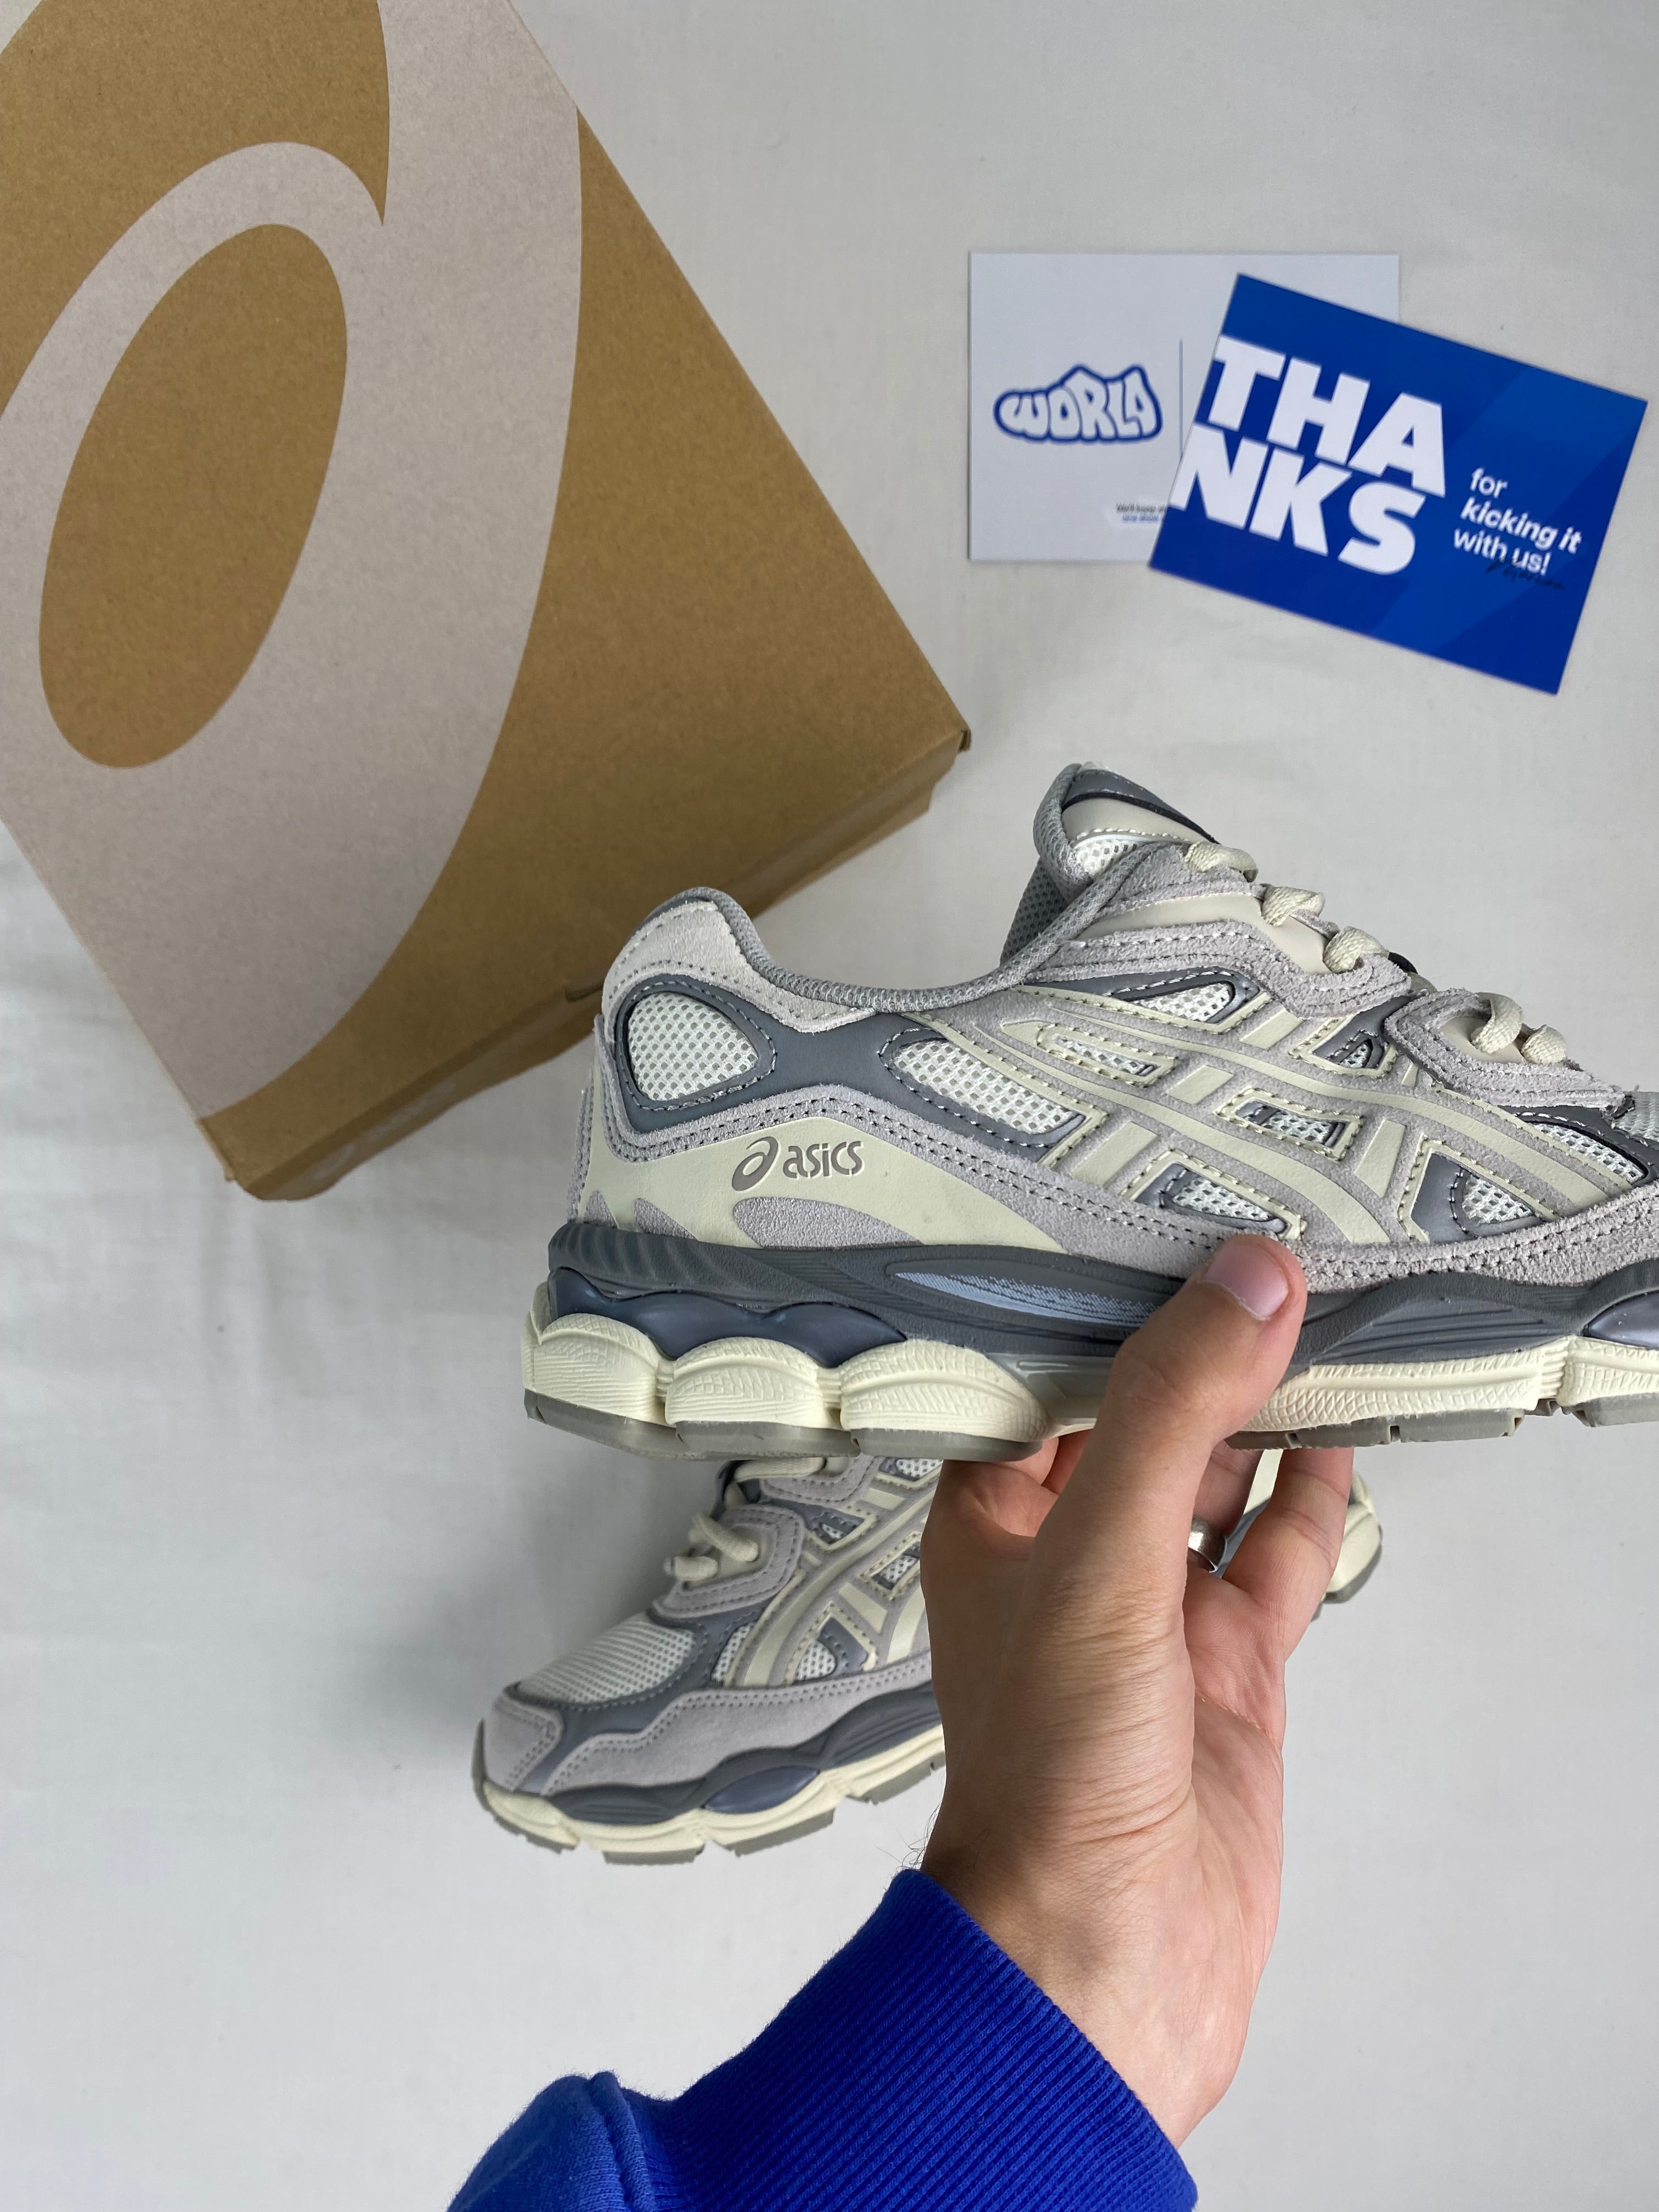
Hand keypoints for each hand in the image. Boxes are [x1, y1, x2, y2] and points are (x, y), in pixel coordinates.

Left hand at [920, 1236, 1351, 2144]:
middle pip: (1136, 1418)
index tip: (1156, 1213)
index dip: (1098, 1298)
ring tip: (1314, 1315)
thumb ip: (1169, 1411)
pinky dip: (1306, 1500)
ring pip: (1215, 1480)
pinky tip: (1337, 1438)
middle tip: (1257, 1248)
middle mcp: (1067, 1554)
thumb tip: (1247, 1281)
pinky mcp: (1225, 1668)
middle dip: (1193, 1344)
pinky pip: (1271, 1558)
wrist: (1105, 1958)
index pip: (1041, 1375)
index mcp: (992, 1518)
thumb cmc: (1052, 1768)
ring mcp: (1152, 1613)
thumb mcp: (1100, 1554)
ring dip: (1260, 1410)